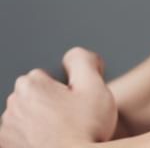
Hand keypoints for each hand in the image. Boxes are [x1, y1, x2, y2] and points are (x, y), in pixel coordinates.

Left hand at [0, 46, 118, 147]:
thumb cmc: (85, 131)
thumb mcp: (94, 85)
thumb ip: (81, 60)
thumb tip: (70, 57)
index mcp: (30, 85)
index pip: (46, 79)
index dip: (65, 92)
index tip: (74, 107)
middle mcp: (11, 107)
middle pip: (33, 100)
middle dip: (48, 108)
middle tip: (69, 123)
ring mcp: (5, 133)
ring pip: (25, 121)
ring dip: (37, 126)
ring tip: (60, 139)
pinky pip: (19, 141)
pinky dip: (31, 143)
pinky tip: (50, 146)